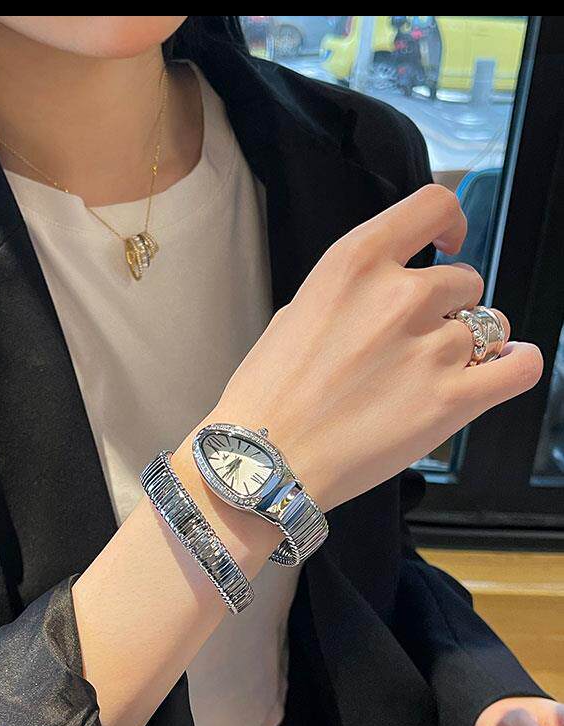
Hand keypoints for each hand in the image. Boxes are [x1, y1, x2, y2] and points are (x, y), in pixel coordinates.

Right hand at [214, 184, 543, 513]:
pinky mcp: (452, 399)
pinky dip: (516, 366)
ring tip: (433, 376)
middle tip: (416, 345)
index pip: (433, 206)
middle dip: (449, 309)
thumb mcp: (297, 312)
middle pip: (464, 281)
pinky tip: (500, 373)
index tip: (448, 244)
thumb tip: (390, 294)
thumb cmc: (269, 395)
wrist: (263, 462)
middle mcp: (400, 296)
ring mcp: (431, 347)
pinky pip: (519, 367)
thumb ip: (354, 292)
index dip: (450, 224)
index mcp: (356, 263)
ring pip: (490, 326)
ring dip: (470, 346)